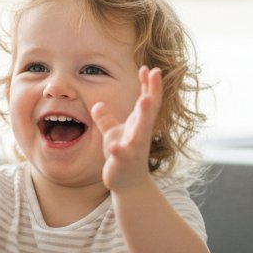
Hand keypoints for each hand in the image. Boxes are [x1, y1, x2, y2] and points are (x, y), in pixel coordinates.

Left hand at [92, 66, 161, 192]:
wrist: (127, 184)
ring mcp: (133, 148)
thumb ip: (106, 119)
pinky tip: (114, 145)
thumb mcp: (112, 134)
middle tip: (156, 73)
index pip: (147, 100)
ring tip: (144, 100)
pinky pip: (121, 154)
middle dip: (152, 92)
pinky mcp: (123, 162)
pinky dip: (118, 150)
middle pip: (148, 110)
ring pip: (139, 130)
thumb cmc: (122, 156)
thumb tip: (97, 104)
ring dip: (143, 114)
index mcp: (138, 124)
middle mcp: (140, 133)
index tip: (149, 68)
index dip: (149, 84)